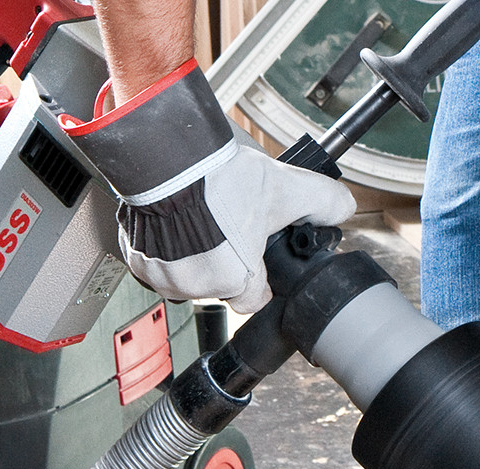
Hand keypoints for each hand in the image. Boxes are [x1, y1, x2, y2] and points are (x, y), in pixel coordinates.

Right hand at [68, 61, 355, 312]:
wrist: (166, 156)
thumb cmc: (220, 177)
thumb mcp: (286, 188)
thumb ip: (323, 202)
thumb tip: (344, 209)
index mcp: (235, 279)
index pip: (252, 301)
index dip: (258, 279)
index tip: (255, 260)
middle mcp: (195, 285)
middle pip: (218, 287)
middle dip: (224, 262)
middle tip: (225, 226)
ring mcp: (161, 275)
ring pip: (184, 278)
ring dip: (192, 257)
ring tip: (199, 220)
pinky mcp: (135, 259)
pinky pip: (154, 265)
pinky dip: (162, 249)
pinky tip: (173, 223)